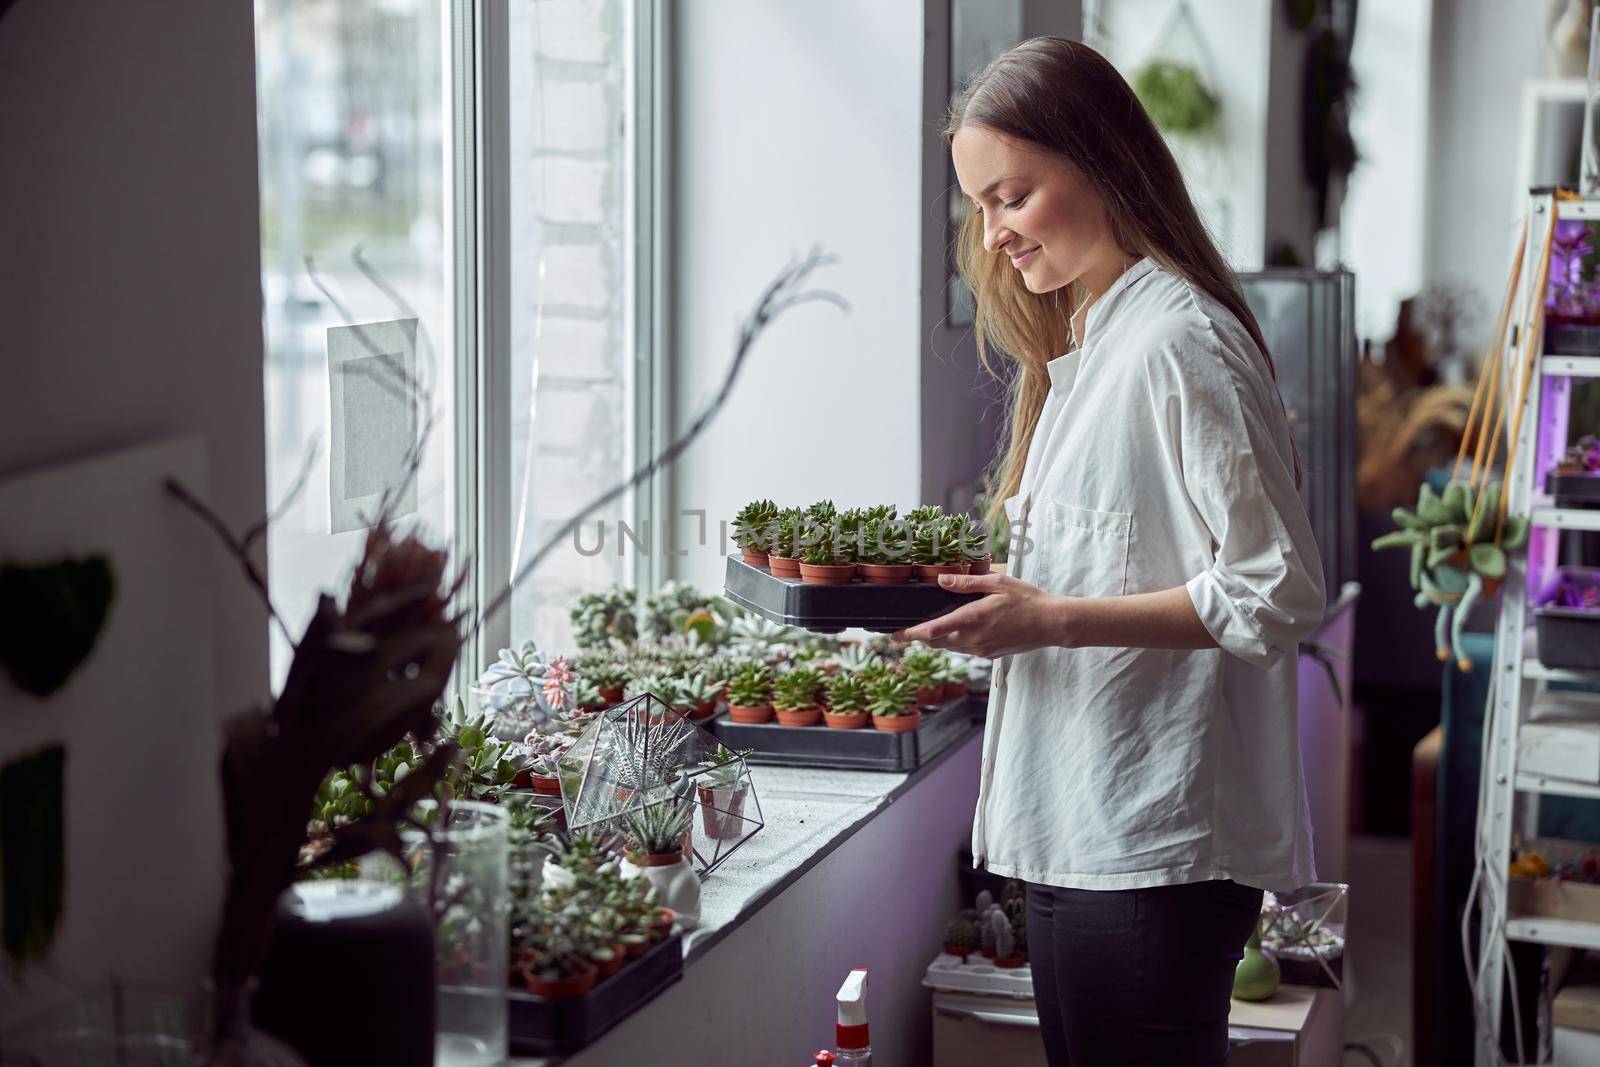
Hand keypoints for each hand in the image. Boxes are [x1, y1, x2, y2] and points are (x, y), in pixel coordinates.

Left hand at [891, 572, 1068, 657]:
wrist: (1051, 624)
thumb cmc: (1027, 600)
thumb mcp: (997, 583)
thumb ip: (967, 582)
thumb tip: (942, 580)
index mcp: (972, 619)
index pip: (934, 630)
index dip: (912, 633)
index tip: (896, 634)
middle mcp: (974, 638)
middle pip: (936, 643)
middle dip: (919, 638)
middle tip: (903, 633)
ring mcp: (982, 649)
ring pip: (950, 648)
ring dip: (936, 641)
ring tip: (925, 632)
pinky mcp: (989, 654)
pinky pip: (965, 650)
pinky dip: (954, 643)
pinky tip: (955, 632)